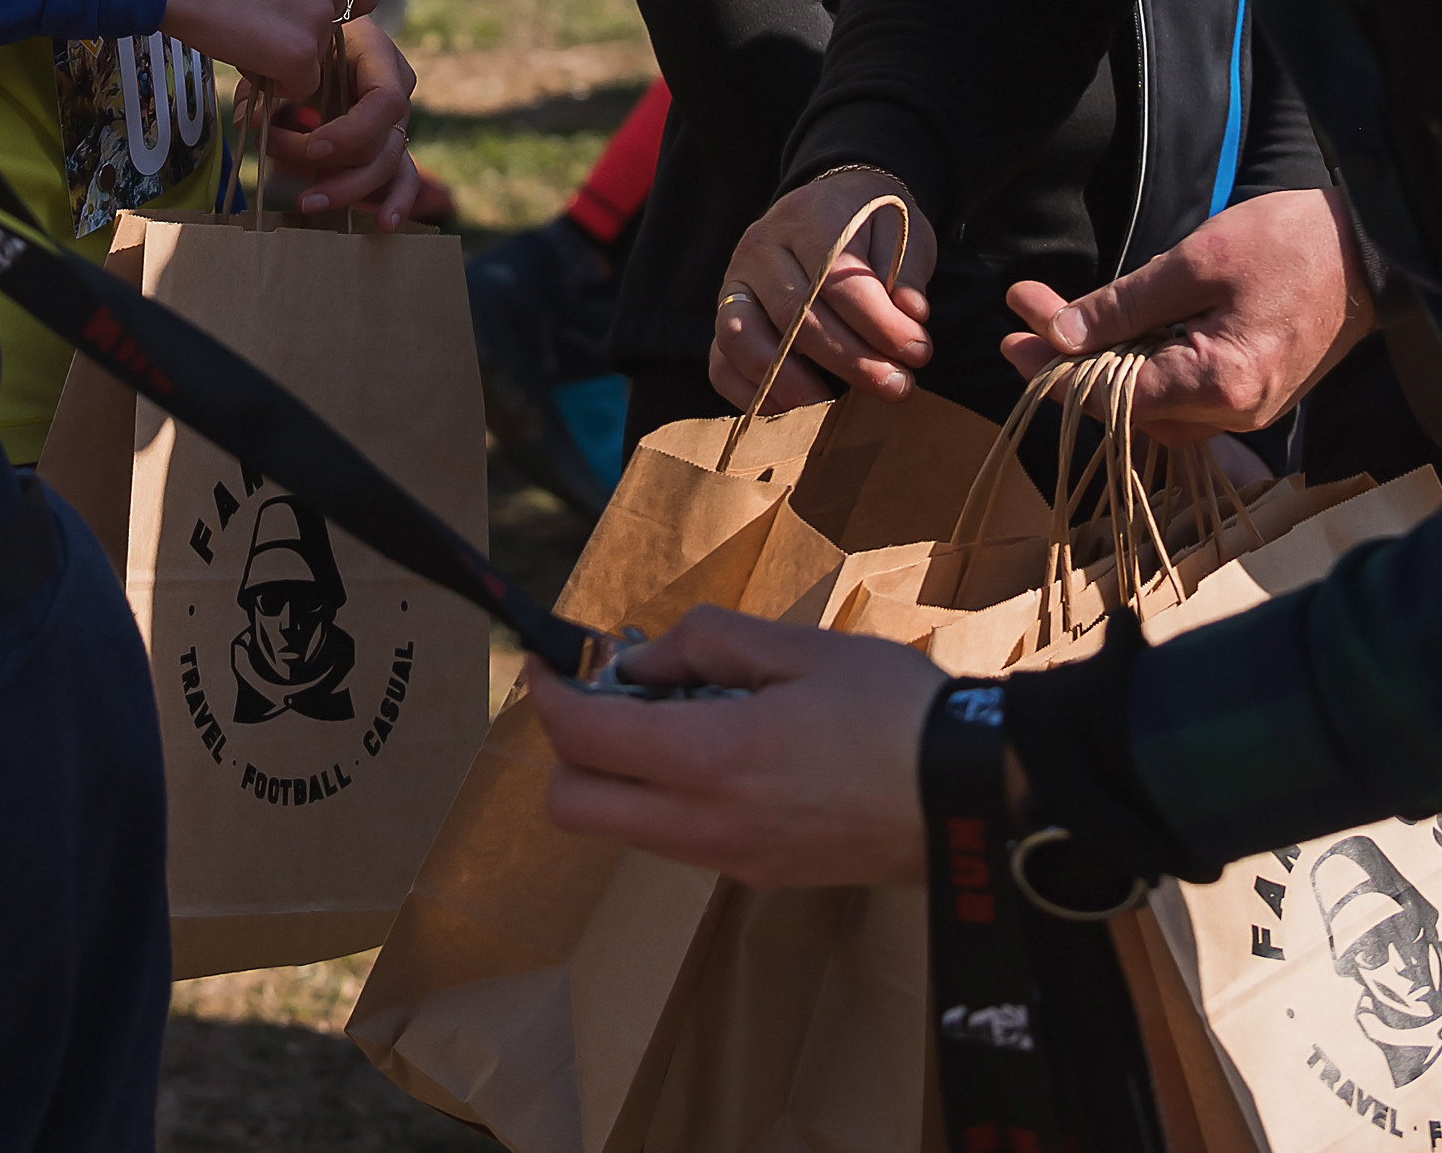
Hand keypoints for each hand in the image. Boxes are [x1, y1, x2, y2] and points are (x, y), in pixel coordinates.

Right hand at [162, 0, 375, 101]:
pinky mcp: (301, 54)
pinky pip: (301, 83)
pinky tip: (243, 49)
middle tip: (259, 16)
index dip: (328, 6)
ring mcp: (322, 14)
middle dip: (304, 31)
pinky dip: (275, 78)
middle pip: (337, 26)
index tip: (295, 7)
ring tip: (241, 25)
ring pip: (317, 55)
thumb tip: (319, 2)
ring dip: (285, 53)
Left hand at [260, 13, 419, 226]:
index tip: (313, 149)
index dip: (351, 132)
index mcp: (378, 57)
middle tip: (288, 174)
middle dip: (336, 169)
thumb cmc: (300, 44)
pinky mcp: (390, 145)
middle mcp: (397, 89)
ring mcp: (397, 119)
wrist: (315, 38)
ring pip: (389, 165)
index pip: (384, 101)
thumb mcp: (282, 56)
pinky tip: (384, 223)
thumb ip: (264, 88)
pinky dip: (397, 200)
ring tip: (307, 203)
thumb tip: (247, 123)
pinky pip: (403, 176)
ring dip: (348, 190)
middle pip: (383, 143)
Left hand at [526, 611, 942, 885]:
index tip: (548, 662)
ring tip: (678, 710)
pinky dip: (669, 795)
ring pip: (626, 830)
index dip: (548, 696)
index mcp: (710, 760)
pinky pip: (680, 841)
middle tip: (603, 695)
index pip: (583, 742)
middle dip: (567, 750)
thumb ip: (703, 642)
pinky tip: (725, 747)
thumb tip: (639, 663)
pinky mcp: (762, 875)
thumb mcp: (795, 646)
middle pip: (575, 811)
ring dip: (621, 773)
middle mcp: (706, 826)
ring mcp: (732, 862)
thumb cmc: (889, 711)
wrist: (970, 800)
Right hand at [707, 170, 935, 412]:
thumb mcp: (903, 232)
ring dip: (790, 381)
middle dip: (851, 360)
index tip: (918, 352)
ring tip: (834, 405)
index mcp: (809, 216)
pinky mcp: (725, 314)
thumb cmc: (871, 227)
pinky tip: (793, 410)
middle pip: (794, 314)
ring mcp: (735, 280)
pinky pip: (720, 362)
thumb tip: (910, 313)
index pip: (835, 279)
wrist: (832, 203)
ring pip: (743, 336)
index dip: (879, 324)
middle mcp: (762, 245)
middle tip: (897, 386)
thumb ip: (908, 271)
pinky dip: (750, 393)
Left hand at [1002, 186, 1373, 440]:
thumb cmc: (1287, 244)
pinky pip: (1181, 397)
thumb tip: (1060, 335)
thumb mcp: (1196, 261)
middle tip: (1027, 312)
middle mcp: (1234, 413)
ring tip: (1056, 320)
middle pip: (1127, 408)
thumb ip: (1124, 305)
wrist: (1366, 251)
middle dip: (1070, 361)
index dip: (1056, 366)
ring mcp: (1246, 409)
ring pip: (1151, 407)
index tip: (1013, 325)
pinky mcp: (1252, 394)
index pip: (1113, 397)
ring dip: (1102, 365)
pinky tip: (1113, 333)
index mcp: (1220, 384)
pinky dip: (1140, 367)